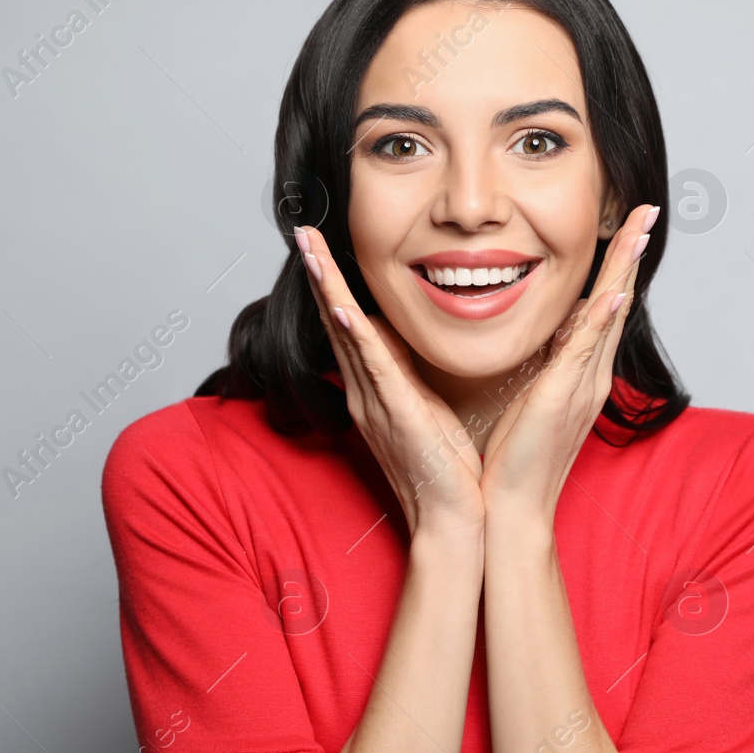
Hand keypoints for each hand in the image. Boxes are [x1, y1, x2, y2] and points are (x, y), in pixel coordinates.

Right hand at [296, 225, 485, 536]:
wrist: (451, 522)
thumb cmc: (448, 472)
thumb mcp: (428, 411)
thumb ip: (411, 378)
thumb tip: (410, 343)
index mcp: (376, 389)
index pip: (349, 325)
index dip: (333, 284)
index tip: (322, 245)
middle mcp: (365, 392)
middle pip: (334, 320)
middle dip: (318, 272)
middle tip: (301, 230)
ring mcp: (374, 401)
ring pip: (344, 332)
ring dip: (325, 287)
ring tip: (309, 248)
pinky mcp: (393, 412)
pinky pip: (371, 365)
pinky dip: (353, 333)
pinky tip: (340, 304)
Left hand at [478, 204, 659, 520]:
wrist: (512, 509)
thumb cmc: (513, 461)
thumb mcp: (528, 400)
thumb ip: (540, 368)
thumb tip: (538, 336)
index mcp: (580, 374)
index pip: (602, 310)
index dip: (615, 268)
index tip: (625, 228)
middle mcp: (590, 375)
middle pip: (617, 302)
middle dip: (631, 254)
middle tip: (647, 210)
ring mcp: (582, 384)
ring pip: (610, 314)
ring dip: (626, 269)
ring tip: (641, 228)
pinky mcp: (565, 396)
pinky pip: (588, 347)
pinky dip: (603, 316)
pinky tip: (615, 288)